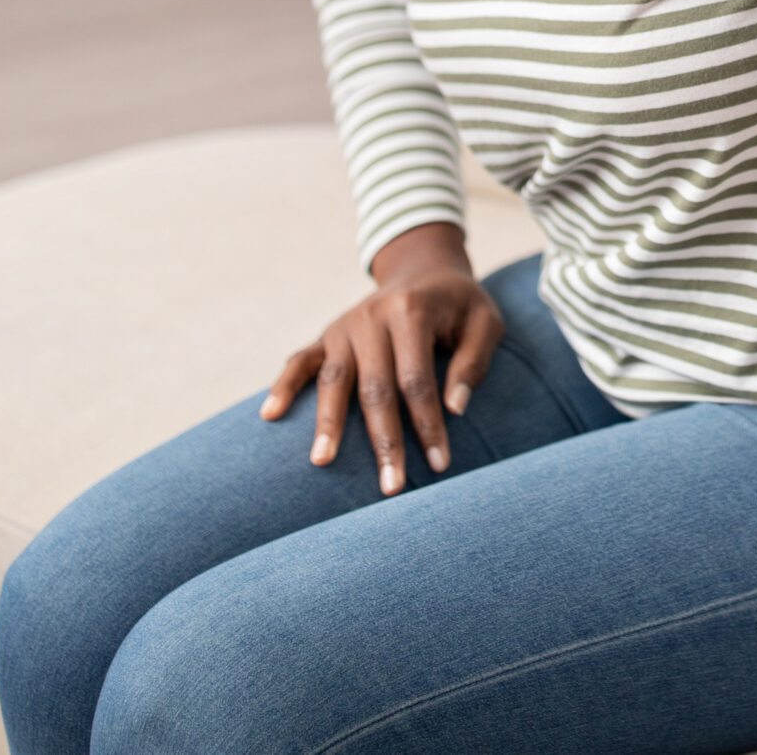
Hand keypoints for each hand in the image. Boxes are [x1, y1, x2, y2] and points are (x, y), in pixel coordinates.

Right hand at [259, 222, 503, 494]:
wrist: (423, 269)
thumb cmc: (460, 305)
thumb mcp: (486, 321)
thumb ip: (474, 362)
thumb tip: (455, 408)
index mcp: (412, 311)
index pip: (417, 379)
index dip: (428, 424)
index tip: (438, 464)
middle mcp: (371, 317)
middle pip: (374, 387)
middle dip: (383, 440)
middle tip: (391, 487)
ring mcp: (343, 326)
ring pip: (334, 380)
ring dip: (328, 424)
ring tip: (323, 462)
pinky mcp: (326, 335)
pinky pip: (301, 361)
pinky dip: (284, 386)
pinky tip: (270, 415)